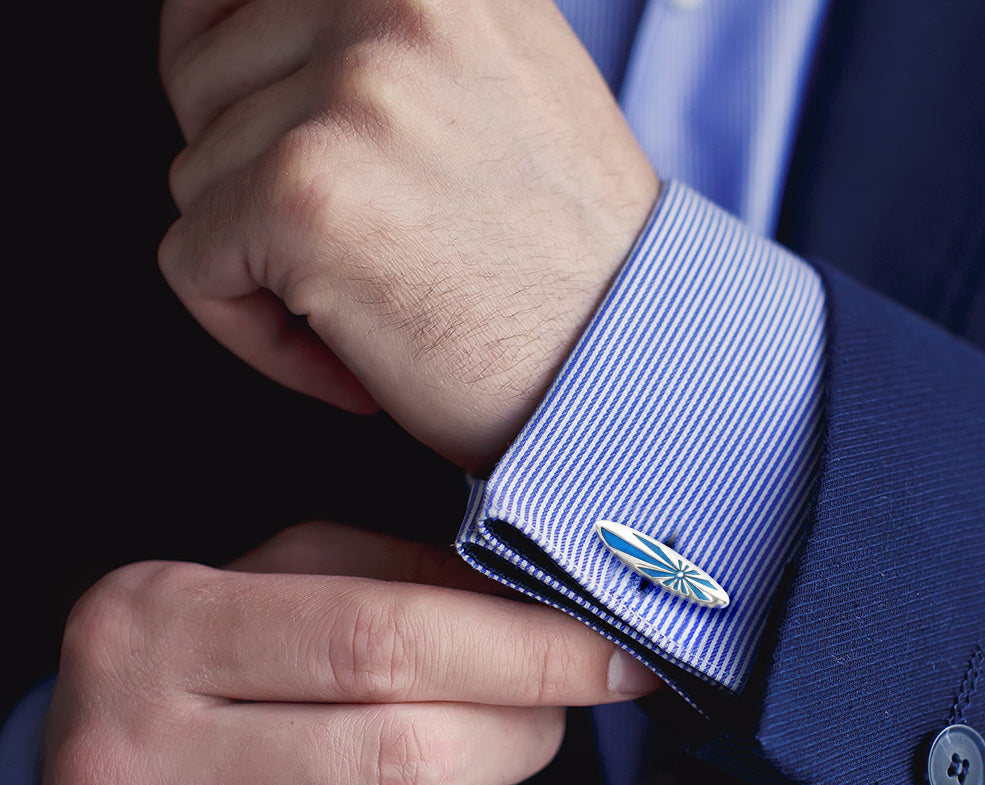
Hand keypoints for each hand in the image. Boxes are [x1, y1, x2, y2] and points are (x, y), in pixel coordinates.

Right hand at [41, 522, 658, 784]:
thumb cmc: (216, 671)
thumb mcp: (288, 581)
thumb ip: (412, 577)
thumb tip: (550, 614)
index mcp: (158, 633)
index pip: (381, 639)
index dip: (525, 648)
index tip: (616, 654)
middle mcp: (139, 766)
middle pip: (412, 759)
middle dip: (524, 728)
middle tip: (538, 705)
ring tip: (426, 771)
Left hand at [158, 0, 658, 470]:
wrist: (625, 367)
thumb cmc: (568, 267)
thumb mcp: (497, 92)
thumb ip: (386, 51)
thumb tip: (258, 53)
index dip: (227, 77)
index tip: (253, 139)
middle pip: (200, 84)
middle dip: (250, 185)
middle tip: (347, 250)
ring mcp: (346, 91)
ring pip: (198, 178)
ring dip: (264, 267)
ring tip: (368, 305)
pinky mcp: (302, 192)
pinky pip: (193, 264)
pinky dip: (252, 332)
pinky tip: (347, 358)